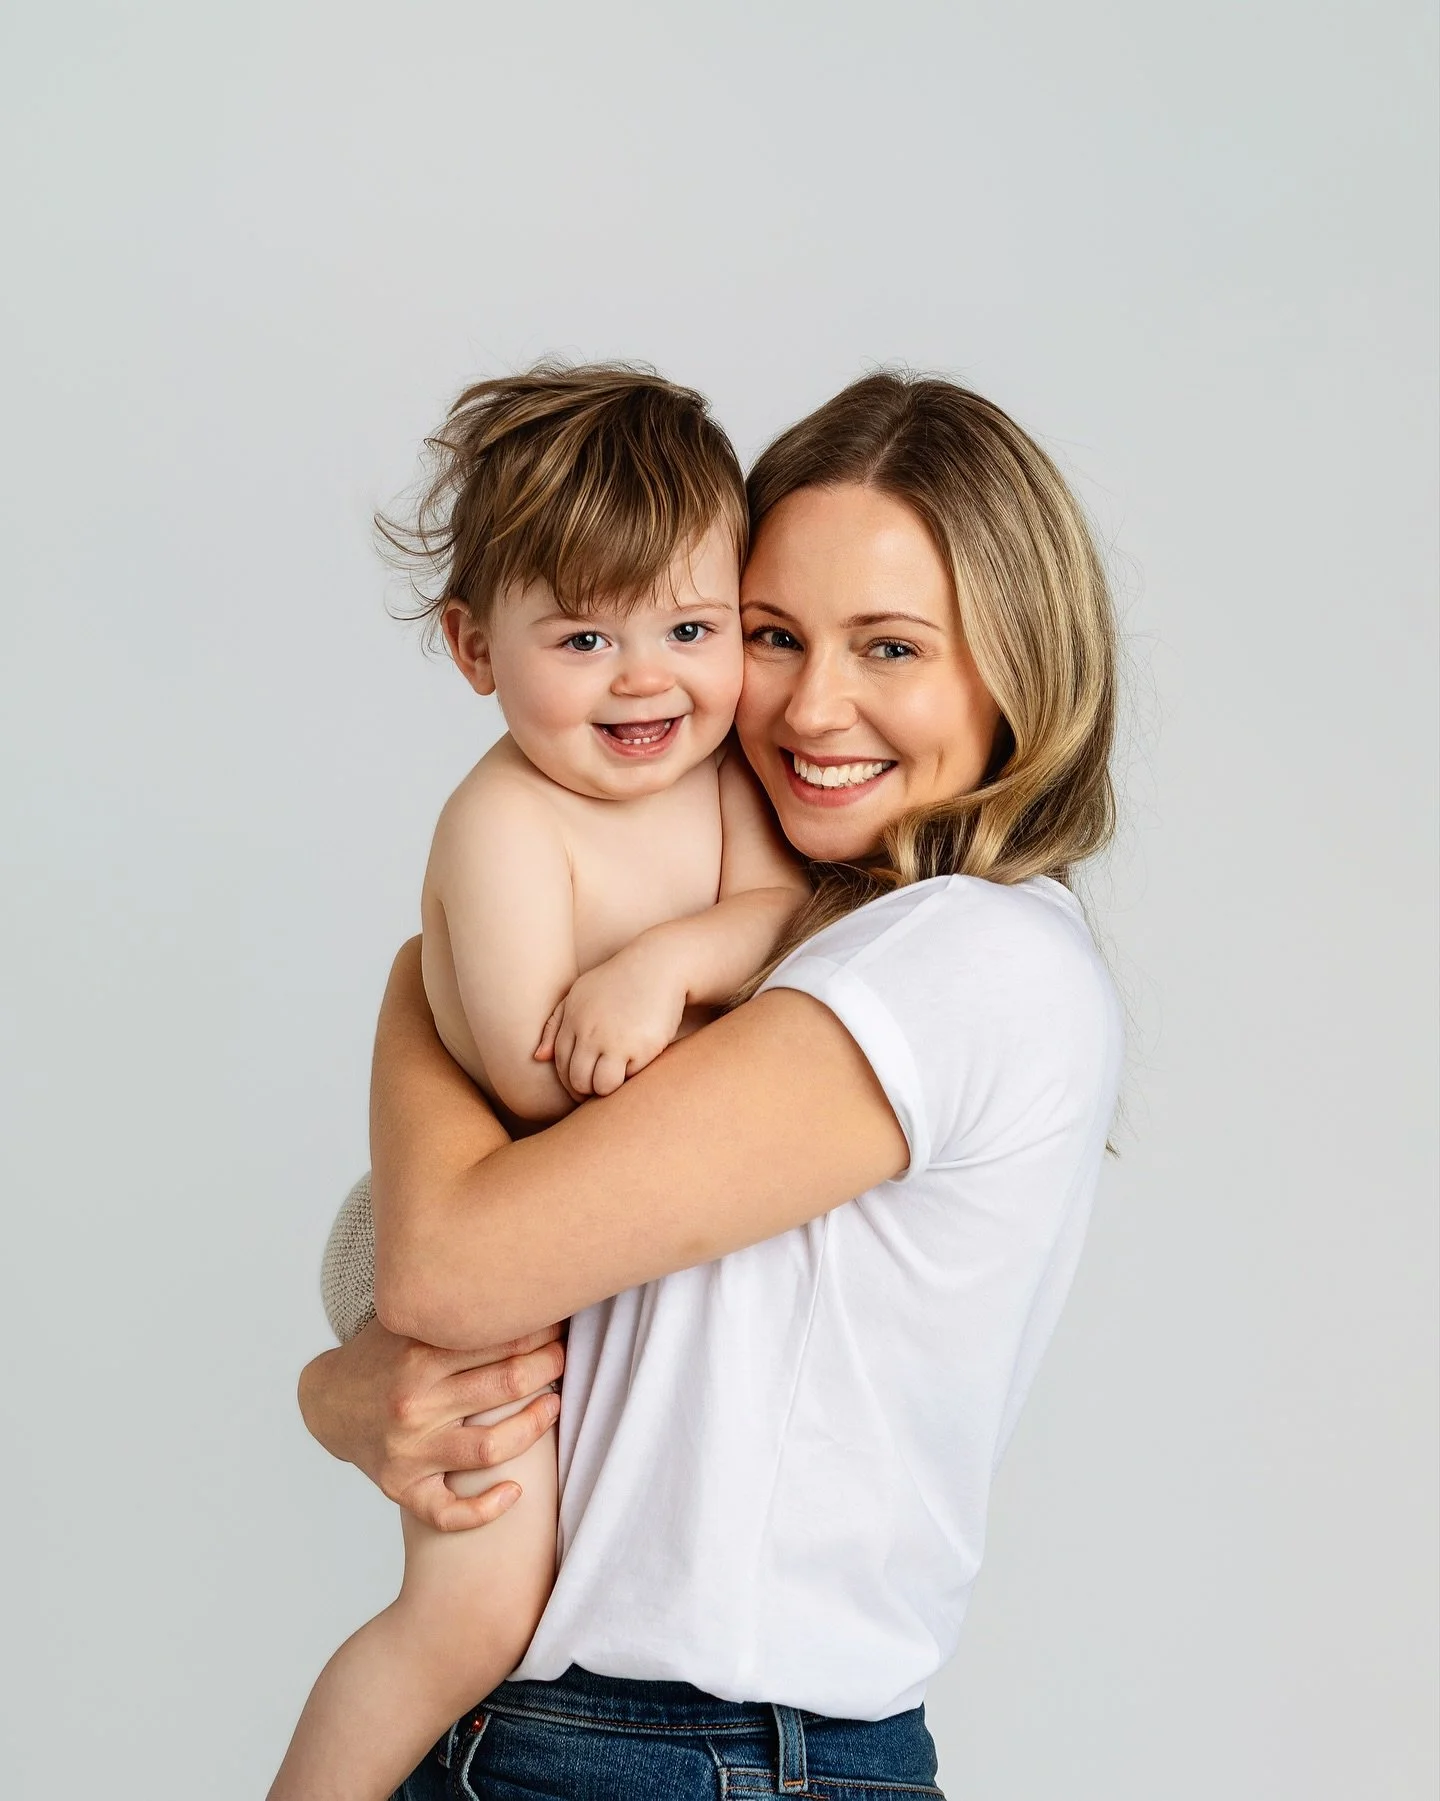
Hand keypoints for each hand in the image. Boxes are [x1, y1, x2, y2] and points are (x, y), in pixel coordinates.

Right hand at [297, 1318, 564, 1531]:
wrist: (326, 1402)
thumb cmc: (381, 1356)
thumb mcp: (407, 1321)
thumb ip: (452, 1308)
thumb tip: (517, 1277)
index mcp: (418, 1355)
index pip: (498, 1337)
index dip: (541, 1328)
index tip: (560, 1321)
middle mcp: (414, 1403)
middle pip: (505, 1385)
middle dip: (549, 1367)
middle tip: (565, 1357)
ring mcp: (409, 1450)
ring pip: (490, 1447)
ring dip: (534, 1426)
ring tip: (554, 1405)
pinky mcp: (402, 1487)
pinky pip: (447, 1512)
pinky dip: (485, 1509)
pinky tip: (514, 1492)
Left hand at [534, 930, 688, 1099]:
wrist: (659, 965)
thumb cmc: (618, 981)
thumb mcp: (580, 994)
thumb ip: (555, 1024)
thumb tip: (538, 1057)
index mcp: (572, 1019)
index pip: (561, 1065)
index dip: (571, 1080)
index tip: (585, 1081)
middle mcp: (589, 1031)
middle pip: (578, 1081)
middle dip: (588, 1090)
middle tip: (601, 1084)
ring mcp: (615, 1041)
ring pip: (601, 1087)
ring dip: (608, 1087)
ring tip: (618, 1075)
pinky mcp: (642, 1048)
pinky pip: (630, 1078)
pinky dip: (632, 1076)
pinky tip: (638, 1060)